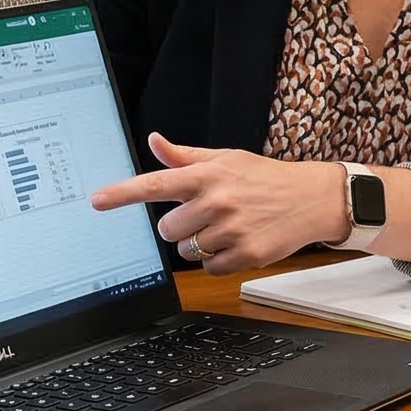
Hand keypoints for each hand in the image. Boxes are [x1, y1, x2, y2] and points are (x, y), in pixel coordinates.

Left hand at [88, 134, 345, 273]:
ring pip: (188, 251)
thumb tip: (154, 141)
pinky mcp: (245, 254)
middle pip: (167, 230)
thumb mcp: (227, 159)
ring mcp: (231, 230)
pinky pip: (210, 268)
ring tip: (228, 227)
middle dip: (180, 227)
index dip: (123, 194)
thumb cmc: (266, 178)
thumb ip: (186, 157)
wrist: (313, 198)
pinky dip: (219, 261)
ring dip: (202, 244)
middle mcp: (217, 201)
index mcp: (208, 175)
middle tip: (205, 216)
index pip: (156, 184)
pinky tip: (238, 243)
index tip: (97, 201)